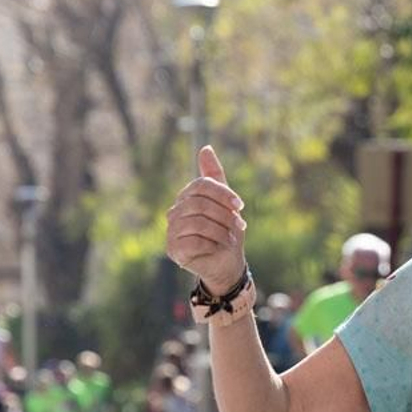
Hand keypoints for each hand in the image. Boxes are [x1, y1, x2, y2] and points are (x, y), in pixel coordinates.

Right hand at [165, 145, 247, 292]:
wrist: (227, 264)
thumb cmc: (226, 231)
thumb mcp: (226, 203)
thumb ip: (215, 177)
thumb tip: (205, 148)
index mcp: (187, 197)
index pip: (202, 185)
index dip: (224, 194)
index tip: (241, 206)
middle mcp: (175, 212)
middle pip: (200, 204)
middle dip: (224, 215)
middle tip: (238, 226)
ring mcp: (171, 231)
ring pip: (198, 223)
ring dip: (221, 231)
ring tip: (230, 239)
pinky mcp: (173, 250)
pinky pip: (194, 242)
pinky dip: (212, 245)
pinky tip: (218, 249)